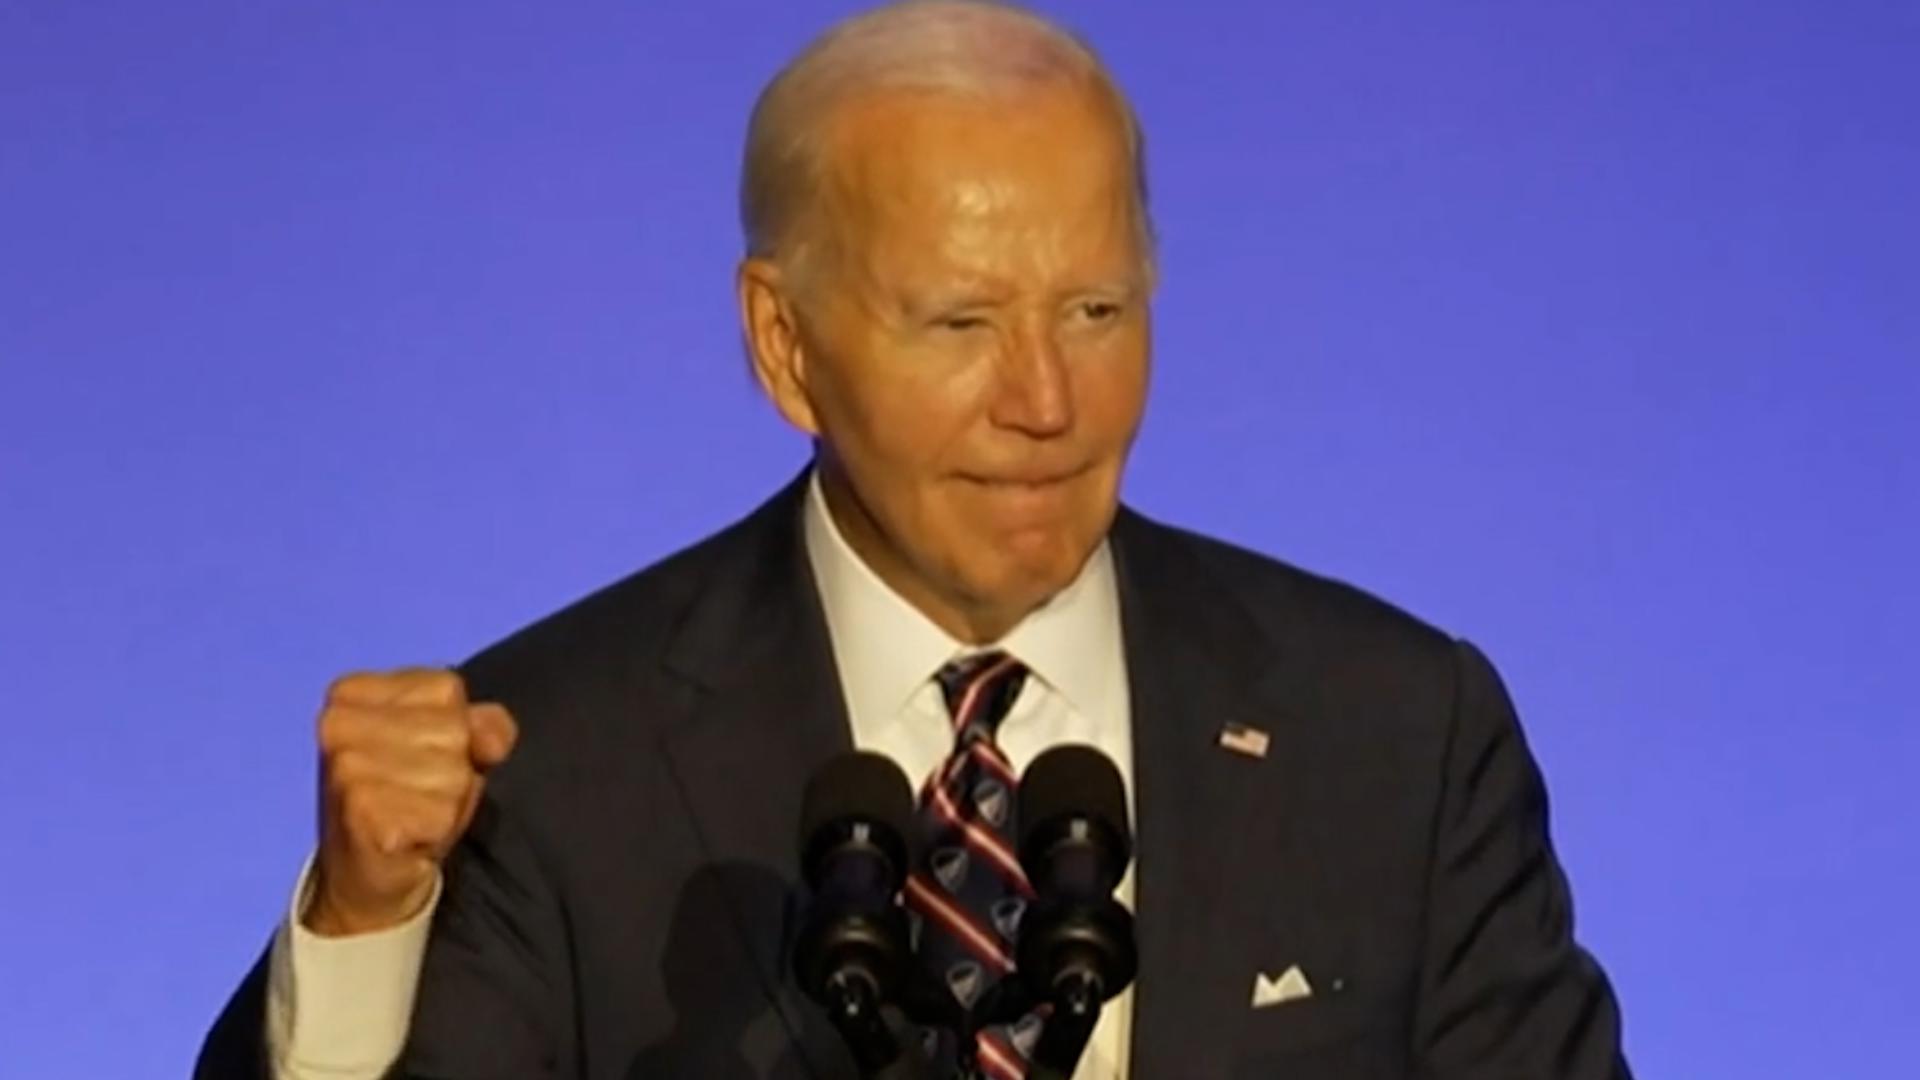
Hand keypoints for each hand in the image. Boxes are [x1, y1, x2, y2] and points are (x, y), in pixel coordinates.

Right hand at [304, 668, 517, 935]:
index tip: (419, 755)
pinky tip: (407, 838)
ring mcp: (346, 768)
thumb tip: (491, 741)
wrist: (364, 874)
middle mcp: (338, 722)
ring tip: (413, 814)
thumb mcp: (452, 746)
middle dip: (454, 769)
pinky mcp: (360, 812)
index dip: (457, 729)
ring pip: (453, 774)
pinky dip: (436, 832)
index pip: (448, 689)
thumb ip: (485, 724)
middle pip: (454, 731)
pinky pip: (441, 814)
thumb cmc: (408, 798)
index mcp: (351, 692)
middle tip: (417, 793)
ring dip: (447, 804)